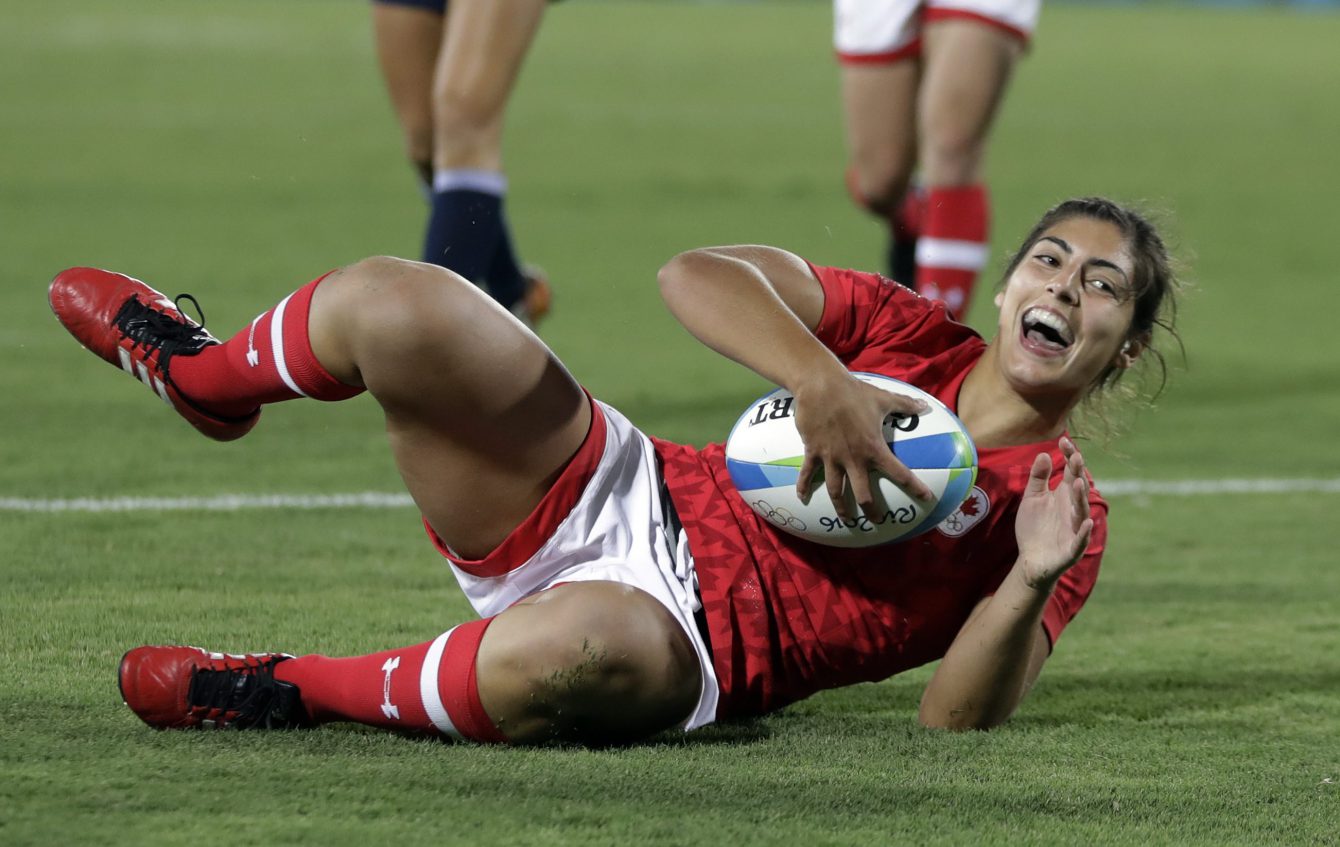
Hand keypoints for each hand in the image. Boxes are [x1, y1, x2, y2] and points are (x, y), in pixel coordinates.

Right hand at [792, 373, 935, 520]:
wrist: (821, 387)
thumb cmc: (855, 392)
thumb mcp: (883, 398)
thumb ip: (906, 405)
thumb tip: (926, 406)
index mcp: (874, 448)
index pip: (899, 473)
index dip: (915, 487)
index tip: (926, 499)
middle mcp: (854, 459)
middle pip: (864, 495)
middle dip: (872, 511)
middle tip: (878, 521)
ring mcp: (832, 458)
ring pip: (836, 491)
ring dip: (841, 508)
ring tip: (846, 520)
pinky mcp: (813, 452)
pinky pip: (807, 474)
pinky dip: (803, 487)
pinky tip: (801, 499)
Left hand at [1014, 437, 1093, 588]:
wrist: (1031, 559)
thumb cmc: (1034, 527)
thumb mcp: (1032, 498)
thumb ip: (1037, 478)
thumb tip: (1043, 453)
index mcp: (1064, 495)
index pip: (1071, 472)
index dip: (1069, 457)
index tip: (1063, 441)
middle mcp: (1073, 509)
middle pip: (1078, 488)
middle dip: (1078, 474)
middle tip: (1076, 457)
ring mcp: (1075, 528)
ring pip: (1081, 511)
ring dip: (1081, 498)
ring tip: (1078, 483)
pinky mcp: (1072, 548)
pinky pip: (1080, 539)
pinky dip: (1083, 531)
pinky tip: (1085, 521)